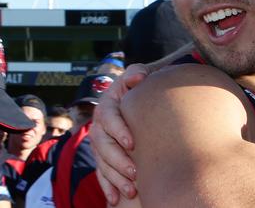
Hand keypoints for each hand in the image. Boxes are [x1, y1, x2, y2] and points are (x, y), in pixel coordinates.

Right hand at [90, 63, 149, 204]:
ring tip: (132, 189)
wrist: (138, 96)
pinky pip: (102, 174)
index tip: (132, 142)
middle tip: (135, 172)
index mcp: (107, 106)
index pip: (109, 118)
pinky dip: (108, 187)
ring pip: (103, 163)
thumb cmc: (141, 86)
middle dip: (118, 160)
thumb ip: (136, 73)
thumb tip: (139, 77)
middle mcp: (100, 125)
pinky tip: (117, 198)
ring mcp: (100, 143)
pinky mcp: (103, 156)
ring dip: (115, 178)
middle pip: (103, 145)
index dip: (119, 130)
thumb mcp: (138, 75)